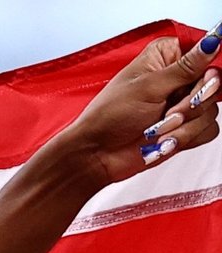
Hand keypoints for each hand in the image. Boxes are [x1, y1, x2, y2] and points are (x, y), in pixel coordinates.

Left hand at [55, 26, 221, 188]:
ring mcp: (181, 104)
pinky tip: (163, 141)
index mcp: (166, 58)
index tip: (196, 83)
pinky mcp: (184, 128)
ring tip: (156, 130)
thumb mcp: (148, 86)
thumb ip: (185, 67)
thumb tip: (212, 42)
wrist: (97, 154)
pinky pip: (207, 130)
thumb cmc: (109, 117)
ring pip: (211, 109)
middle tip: (168, 113)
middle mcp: (177, 79)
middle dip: (191, 103)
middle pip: (214, 83)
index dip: (205, 71)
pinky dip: (186, 137)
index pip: (207, 53)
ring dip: (184, 125)